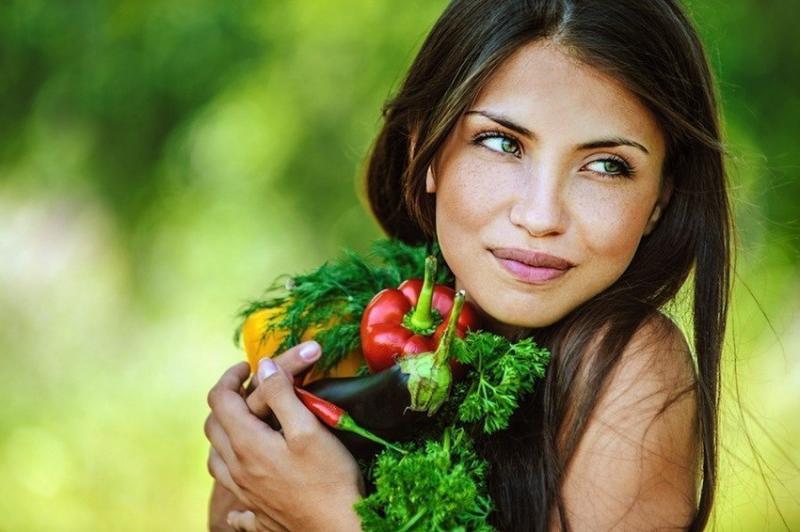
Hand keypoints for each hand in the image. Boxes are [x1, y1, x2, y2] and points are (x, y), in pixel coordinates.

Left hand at [205, 341, 364, 530]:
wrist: (338, 529)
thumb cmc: (328, 478)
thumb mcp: (308, 428)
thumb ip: (282, 395)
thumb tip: (263, 367)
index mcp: (247, 444)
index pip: (220, 400)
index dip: (230, 377)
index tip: (248, 366)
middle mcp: (237, 469)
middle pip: (213, 426)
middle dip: (226, 400)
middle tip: (248, 388)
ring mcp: (244, 492)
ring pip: (216, 458)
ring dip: (224, 434)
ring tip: (243, 423)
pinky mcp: (256, 512)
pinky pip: (232, 494)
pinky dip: (234, 478)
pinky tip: (246, 477)